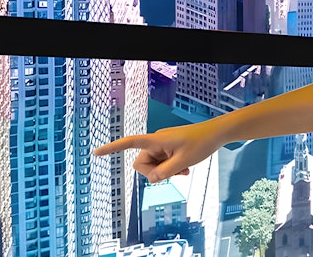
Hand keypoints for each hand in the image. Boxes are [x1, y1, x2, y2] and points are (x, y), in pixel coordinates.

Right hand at [93, 122, 222, 183]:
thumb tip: (151, 179)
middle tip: (175, 172)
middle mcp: (156, 142)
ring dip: (165, 172)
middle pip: (142, 163)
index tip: (96, 153)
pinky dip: (170, 168)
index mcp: (156, 140)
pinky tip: (183, 170)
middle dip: (155, 172)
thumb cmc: (201, 143)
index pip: (130, 143)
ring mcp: (162, 145)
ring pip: (153, 166)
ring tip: (183, 171)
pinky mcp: (168, 149)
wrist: (216, 134)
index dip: (113, 148)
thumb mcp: (183, 161)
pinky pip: (161, 163)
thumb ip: (165, 172)